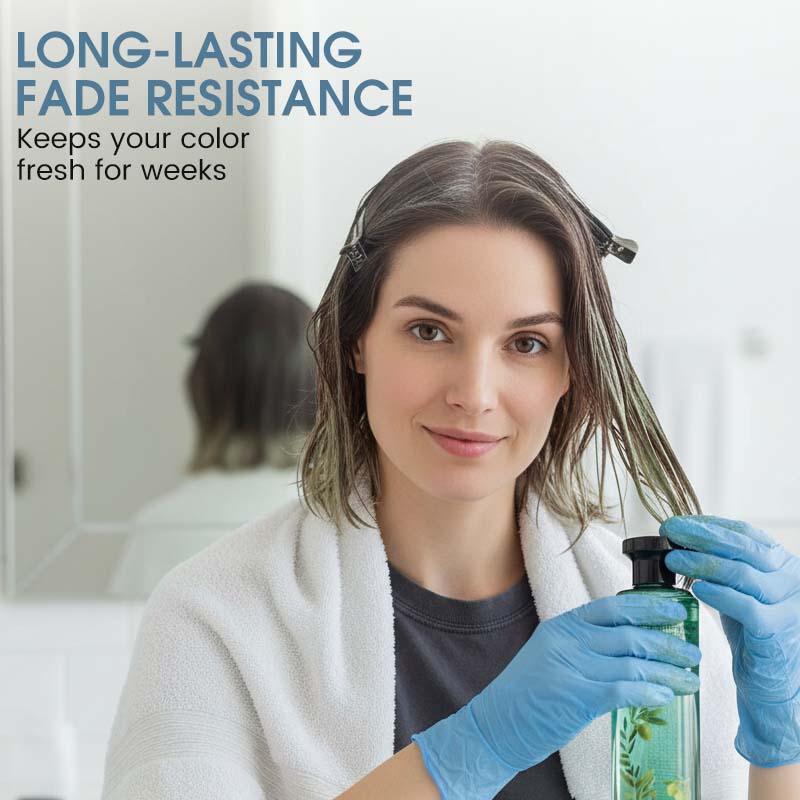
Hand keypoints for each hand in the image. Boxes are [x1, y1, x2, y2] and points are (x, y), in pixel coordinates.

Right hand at [410, 594, 700, 798]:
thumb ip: (586, 647)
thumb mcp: (553, 656)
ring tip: (690, 678)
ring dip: (667, 670)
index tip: (675, 609)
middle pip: (629, 634)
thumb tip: (630, 646)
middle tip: (693, 652)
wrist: (495, 724)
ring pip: (633, 662)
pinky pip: (623, 688)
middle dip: (667, 642)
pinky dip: (649, 690)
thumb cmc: (526, 694)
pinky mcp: (576, 696)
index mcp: (563, 626)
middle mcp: (568, 640)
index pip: (613, 607)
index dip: (648, 606)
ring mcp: (571, 666)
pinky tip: (667, 694)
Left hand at [662, 515, 799, 767]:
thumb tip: (676, 540)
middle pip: (743, 547)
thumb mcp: (736, 589)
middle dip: (701, 536)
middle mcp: (790, 579)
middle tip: (668, 532)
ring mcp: (788, 605)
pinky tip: (696, 589)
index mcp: (781, 564)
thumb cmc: (749, 632)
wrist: (771, 683)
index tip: (675, 522)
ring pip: (743, 574)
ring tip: (673, 559)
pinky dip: (719, 595)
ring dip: (702, 562)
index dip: (708, 525)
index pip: (744, 533)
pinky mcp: (777, 632)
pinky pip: (747, 607)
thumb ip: (718, 566)